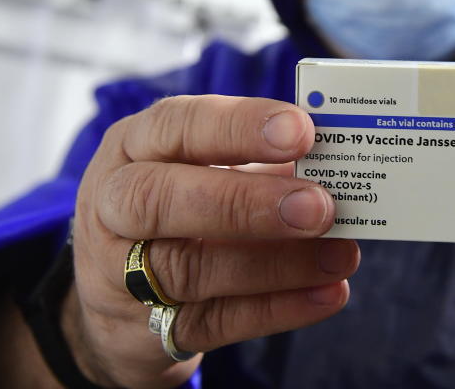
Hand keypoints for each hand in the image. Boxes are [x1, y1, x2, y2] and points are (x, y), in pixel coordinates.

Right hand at [65, 96, 358, 386]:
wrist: (119, 296)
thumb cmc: (182, 203)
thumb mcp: (203, 168)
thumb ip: (262, 161)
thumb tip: (341, 159)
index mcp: (134, 146)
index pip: (176, 125)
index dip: (239, 127)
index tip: (302, 131)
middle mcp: (113, 204)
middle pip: (160, 200)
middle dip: (246, 202)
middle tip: (319, 207)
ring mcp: (120, 272)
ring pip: (187, 269)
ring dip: (275, 264)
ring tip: (340, 255)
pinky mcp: (144, 329)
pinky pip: (211, 322)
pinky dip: (276, 309)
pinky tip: (327, 293)